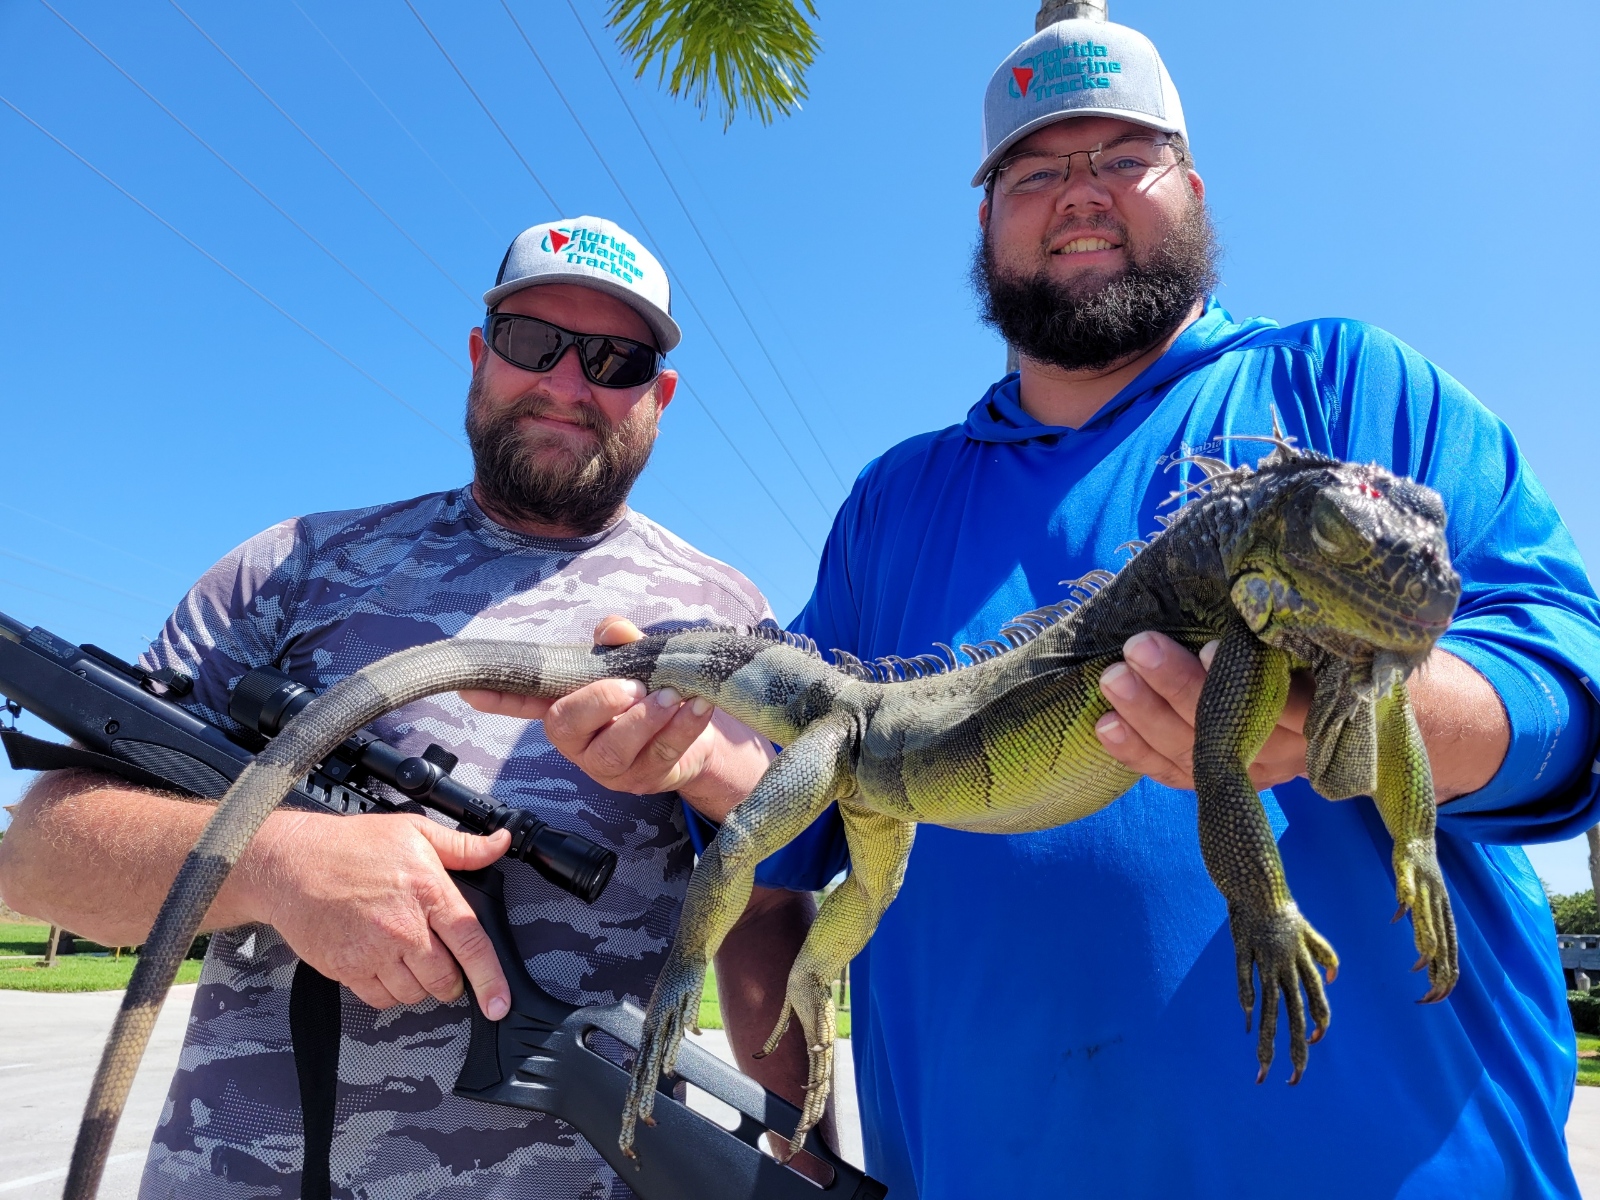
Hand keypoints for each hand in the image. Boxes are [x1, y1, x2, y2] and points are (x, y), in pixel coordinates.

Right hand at [245, 811, 511, 1015]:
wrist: (291, 864)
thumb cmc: (352, 845)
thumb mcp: (415, 832)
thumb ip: (463, 847)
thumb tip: (501, 844)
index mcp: (428, 892)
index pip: (471, 944)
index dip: (490, 980)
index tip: (499, 1004)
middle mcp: (404, 927)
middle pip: (443, 978)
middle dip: (451, 979)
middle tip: (444, 964)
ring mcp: (374, 952)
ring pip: (414, 993)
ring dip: (421, 986)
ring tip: (412, 961)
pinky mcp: (347, 969)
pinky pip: (381, 999)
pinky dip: (390, 993)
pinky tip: (386, 969)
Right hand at [461, 617, 772, 820]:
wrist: (694, 723)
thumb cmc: (650, 686)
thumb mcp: (634, 659)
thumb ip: (619, 643)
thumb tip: (612, 630)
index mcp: (566, 707)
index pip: (525, 701)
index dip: (499, 697)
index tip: (470, 691)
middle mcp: (578, 741)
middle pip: (569, 727)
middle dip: (600, 703)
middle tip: (633, 687)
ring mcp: (608, 766)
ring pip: (615, 749)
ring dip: (646, 720)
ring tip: (672, 696)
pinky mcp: (642, 780)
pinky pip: (659, 756)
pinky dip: (682, 728)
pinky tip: (697, 707)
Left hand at [1094, 631, 1311, 791]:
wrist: (1309, 719)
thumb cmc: (1298, 658)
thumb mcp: (1300, 644)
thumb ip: (1273, 629)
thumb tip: (1232, 586)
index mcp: (1319, 709)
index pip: (1290, 703)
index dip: (1246, 680)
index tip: (1209, 647)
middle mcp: (1289, 750)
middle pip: (1231, 727)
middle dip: (1179, 686)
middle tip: (1138, 648)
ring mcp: (1251, 772)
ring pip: (1196, 753)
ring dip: (1147, 715)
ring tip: (1112, 678)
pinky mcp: (1215, 783)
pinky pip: (1172, 773)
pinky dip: (1136, 751)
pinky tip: (1106, 725)